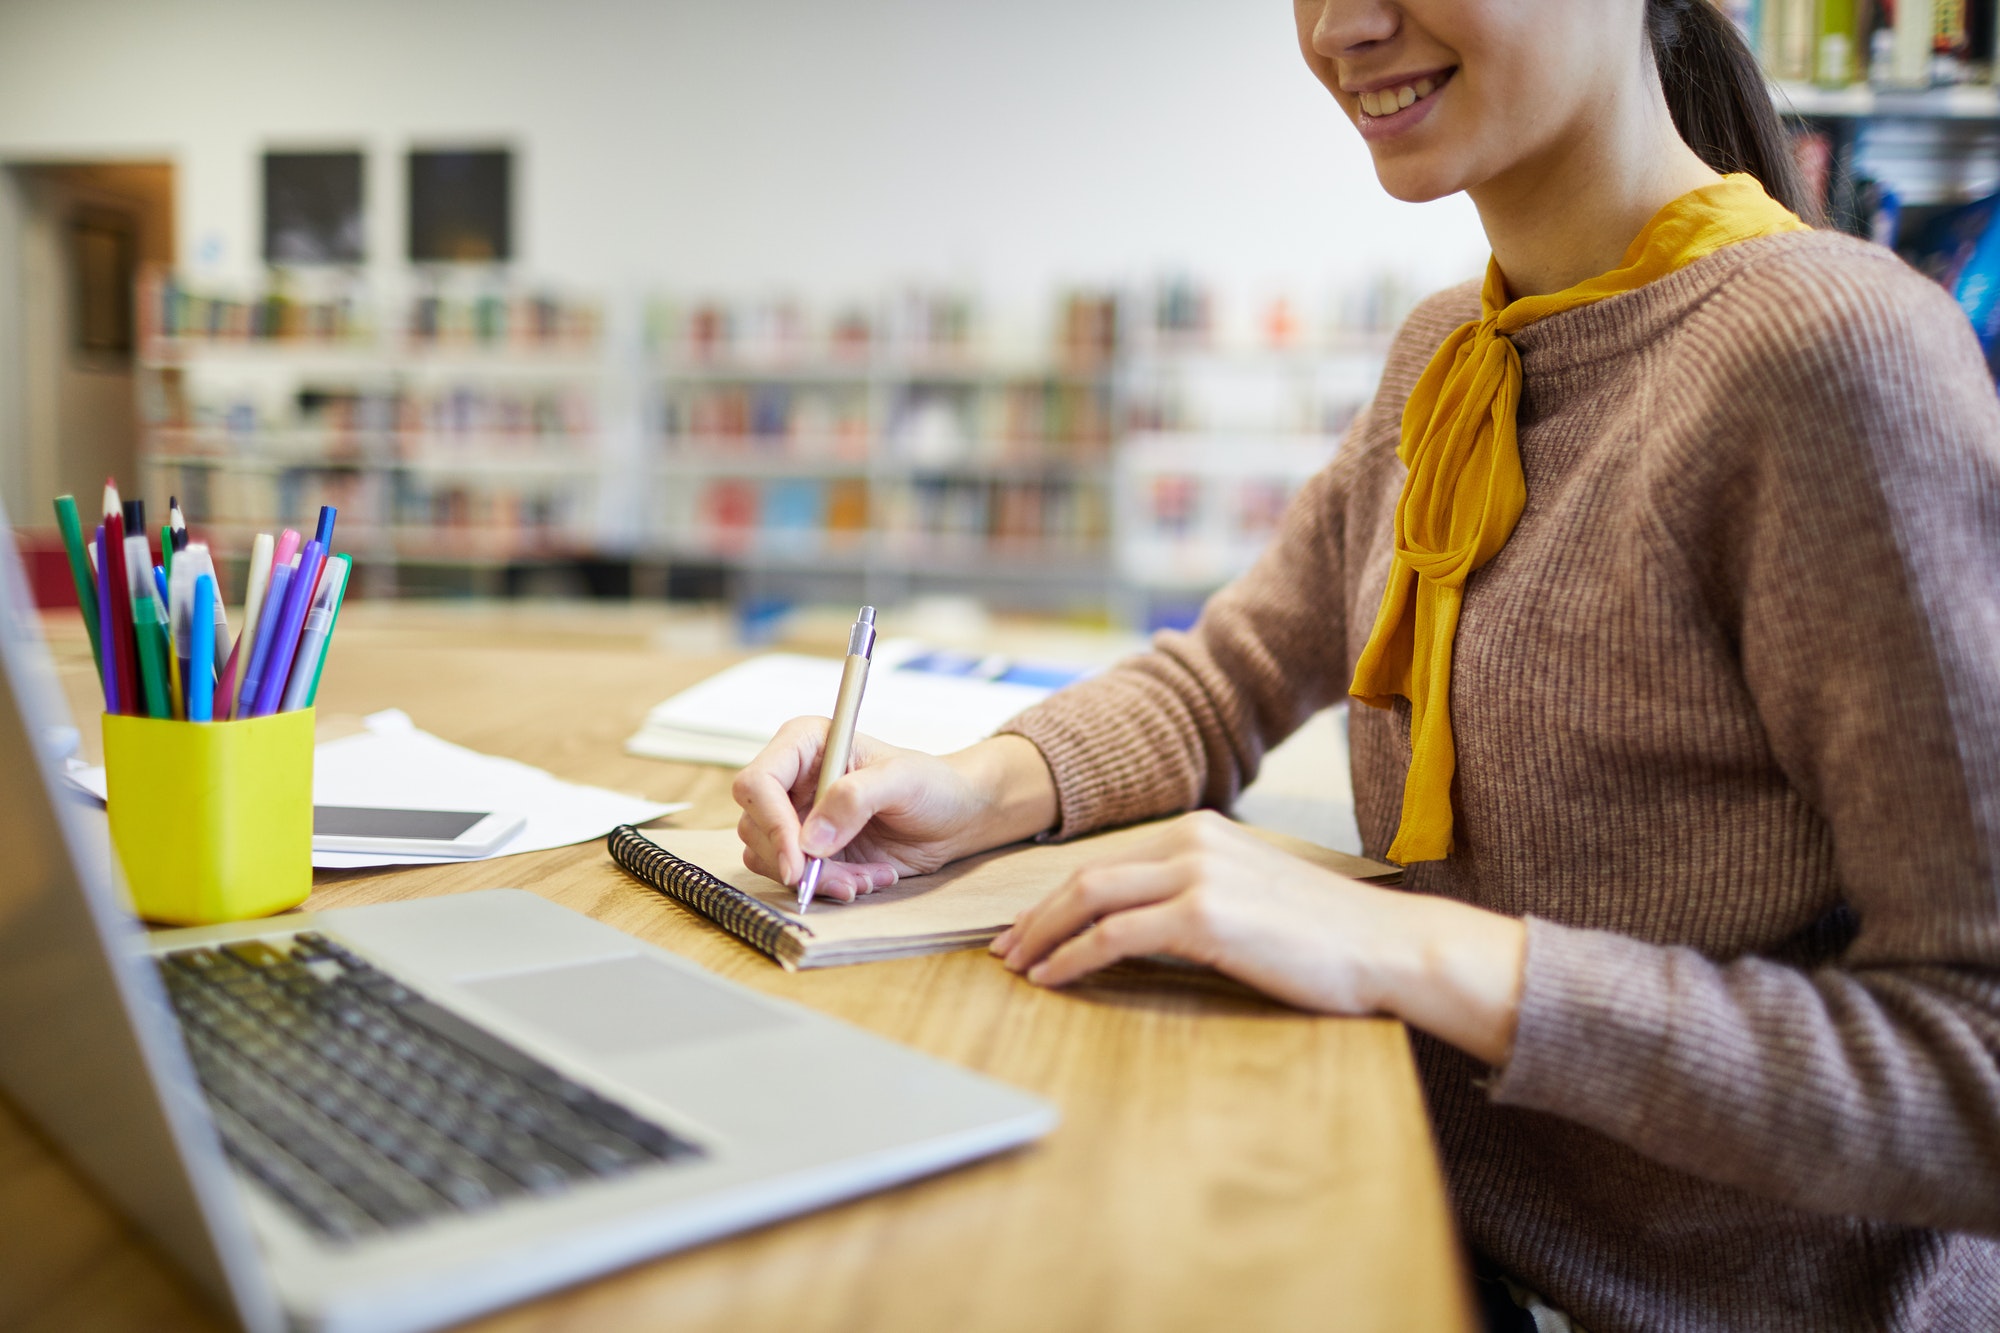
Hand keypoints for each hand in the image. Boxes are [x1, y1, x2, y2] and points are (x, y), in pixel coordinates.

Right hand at [732, 721, 1057, 901]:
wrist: (955, 816)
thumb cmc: (932, 784)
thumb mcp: (902, 781)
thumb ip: (855, 799)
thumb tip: (811, 839)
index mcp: (804, 744)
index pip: (757, 783)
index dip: (771, 824)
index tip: (799, 862)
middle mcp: (791, 779)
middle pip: (756, 827)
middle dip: (800, 862)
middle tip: (849, 879)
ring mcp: (797, 816)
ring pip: (770, 858)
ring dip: (818, 879)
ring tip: (866, 877)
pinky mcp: (809, 849)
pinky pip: (795, 877)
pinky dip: (828, 887)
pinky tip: (867, 878)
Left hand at [990, 811, 1527, 1064]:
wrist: (1386, 948)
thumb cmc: (1326, 937)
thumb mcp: (1250, 898)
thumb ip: (1195, 898)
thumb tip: (1140, 929)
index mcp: (1200, 832)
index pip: (1107, 862)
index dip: (1057, 897)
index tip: (1029, 928)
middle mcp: (1192, 841)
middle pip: (1085, 876)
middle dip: (1035, 916)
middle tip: (1005, 950)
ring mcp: (1198, 874)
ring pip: (1089, 899)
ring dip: (1042, 936)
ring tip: (1018, 968)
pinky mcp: (1205, 915)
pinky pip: (1113, 935)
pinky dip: (1073, 958)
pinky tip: (1054, 980)